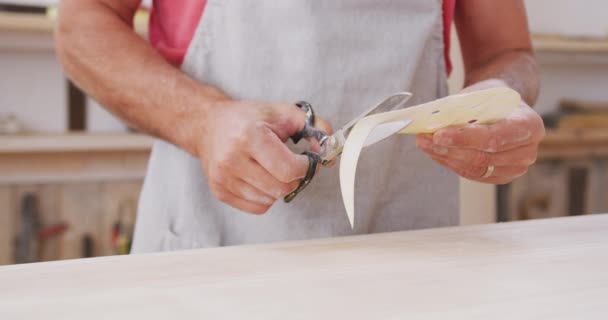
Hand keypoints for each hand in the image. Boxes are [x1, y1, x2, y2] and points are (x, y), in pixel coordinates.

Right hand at [196, 99, 332, 213]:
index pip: (288, 169)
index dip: (305, 168)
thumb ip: (314, 128)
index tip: (306, 160)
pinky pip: (258, 208)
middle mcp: (232, 159)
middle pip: (281, 188)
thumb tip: (329, 154)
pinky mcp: (220, 191)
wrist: (209, 125)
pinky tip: (261, 178)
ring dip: (280, 188)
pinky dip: (267, 197)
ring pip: (271, 200)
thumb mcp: (283, 113)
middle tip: (293, 165)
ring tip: (272, 168)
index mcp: (249, 136)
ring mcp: (224, 177)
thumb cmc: (248, 118)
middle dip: (295, 178)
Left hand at [416, 84, 544, 184]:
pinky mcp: (502, 176)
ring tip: (425, 145)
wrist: (506, 106)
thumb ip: (458, 111)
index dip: (464, 139)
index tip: (438, 135)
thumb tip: (430, 125)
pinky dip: (452, 164)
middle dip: (449, 149)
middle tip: (423, 140)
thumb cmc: (492, 97)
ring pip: (475, 168)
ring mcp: (516, 167)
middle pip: (483, 157)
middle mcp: (527, 150)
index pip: (493, 138)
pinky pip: (474, 174)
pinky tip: (436, 153)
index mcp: (530, 125)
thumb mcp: (479, 95)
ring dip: (446, 157)